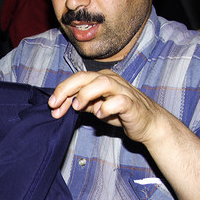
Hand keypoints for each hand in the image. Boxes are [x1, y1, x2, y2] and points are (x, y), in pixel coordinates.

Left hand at [47, 70, 165, 144]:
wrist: (148, 123)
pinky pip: (118, 101)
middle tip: (55, 104)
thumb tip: (61, 105)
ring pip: (102, 82)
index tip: (52, 106)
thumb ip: (81, 103)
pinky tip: (100, 115)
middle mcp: (111, 81)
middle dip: (67, 89)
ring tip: (78, 107)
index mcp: (101, 79)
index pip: (77, 79)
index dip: (62, 91)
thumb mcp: (96, 107)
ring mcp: (122, 91)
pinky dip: (106, 107)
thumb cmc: (122, 113)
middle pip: (85, 77)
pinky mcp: (132, 104)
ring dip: (86, 94)